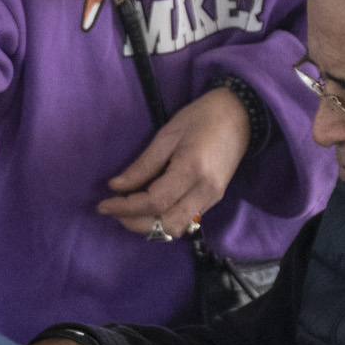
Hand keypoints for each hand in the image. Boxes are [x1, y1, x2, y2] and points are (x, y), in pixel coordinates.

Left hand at [97, 86, 248, 238]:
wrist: (240, 115)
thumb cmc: (201, 117)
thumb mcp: (167, 134)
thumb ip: (143, 164)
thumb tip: (116, 186)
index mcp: (192, 169)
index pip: (155, 201)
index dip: (126, 207)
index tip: (104, 204)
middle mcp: (205, 191)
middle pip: (166, 225)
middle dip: (135, 223)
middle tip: (114, 209)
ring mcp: (212, 199)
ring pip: (176, 229)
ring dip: (149, 226)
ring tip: (129, 210)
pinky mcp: (214, 200)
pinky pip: (185, 221)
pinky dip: (163, 220)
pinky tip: (149, 207)